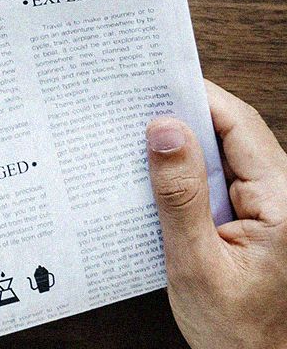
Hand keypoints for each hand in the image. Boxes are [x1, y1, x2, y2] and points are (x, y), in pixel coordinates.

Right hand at [147, 80, 286, 348]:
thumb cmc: (237, 333)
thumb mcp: (196, 264)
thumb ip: (180, 195)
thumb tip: (165, 129)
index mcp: (283, 202)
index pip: (239, 124)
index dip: (196, 95)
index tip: (153, 80)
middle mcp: (284, 197)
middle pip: (232, 131)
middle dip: (184, 114)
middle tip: (133, 102)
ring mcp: (272, 208)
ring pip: (225, 152)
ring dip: (184, 143)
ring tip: (137, 135)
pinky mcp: (257, 220)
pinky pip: (222, 178)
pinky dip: (189, 171)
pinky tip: (157, 175)